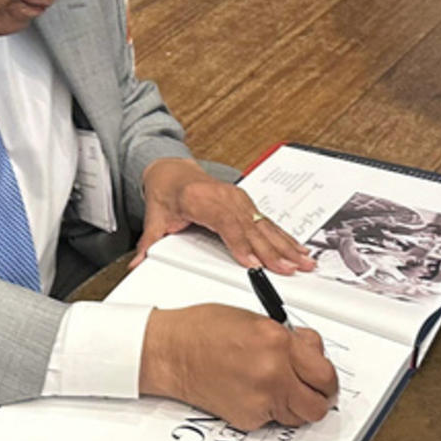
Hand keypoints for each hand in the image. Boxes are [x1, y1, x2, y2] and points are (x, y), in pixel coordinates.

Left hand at [134, 157, 313, 274]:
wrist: (172, 172)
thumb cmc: (166, 193)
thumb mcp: (155, 218)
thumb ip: (149, 242)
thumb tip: (137, 263)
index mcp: (202, 200)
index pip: (227, 224)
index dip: (241, 245)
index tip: (254, 263)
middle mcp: (225, 198)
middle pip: (252, 227)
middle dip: (273, 250)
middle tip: (289, 269)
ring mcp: (239, 199)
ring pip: (266, 225)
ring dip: (286, 245)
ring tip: (303, 261)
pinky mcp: (247, 203)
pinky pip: (269, 221)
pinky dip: (285, 236)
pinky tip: (298, 248)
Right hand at [139, 304, 337, 429]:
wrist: (170, 351)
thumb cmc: (204, 330)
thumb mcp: (257, 320)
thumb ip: (289, 339)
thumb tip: (310, 355)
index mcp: (278, 343)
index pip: (325, 373)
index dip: (327, 376)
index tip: (323, 376)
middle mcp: (273, 373)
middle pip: (318, 404)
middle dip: (319, 396)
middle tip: (312, 388)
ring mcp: (261, 400)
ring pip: (299, 417)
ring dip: (296, 405)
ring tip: (279, 388)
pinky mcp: (247, 418)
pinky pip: (273, 420)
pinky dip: (270, 409)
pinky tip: (254, 391)